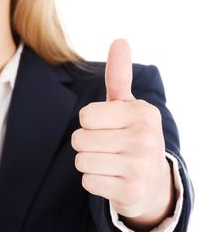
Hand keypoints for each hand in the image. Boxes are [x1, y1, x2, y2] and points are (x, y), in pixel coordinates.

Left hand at [71, 39, 173, 229]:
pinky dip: (94, 181)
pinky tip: (112, 179)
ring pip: (81, 161)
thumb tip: (120, 41)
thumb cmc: (132, 136)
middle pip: (79, 139)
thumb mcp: (128, 106)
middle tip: (108, 148)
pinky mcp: (130, 191)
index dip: (89, 123)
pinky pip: (88, 182)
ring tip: (109, 163)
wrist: (152, 181)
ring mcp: (139, 166)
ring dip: (89, 163)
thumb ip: (119, 76)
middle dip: (86, 145)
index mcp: (141, 113)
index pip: (85, 116)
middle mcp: (144, 138)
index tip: (108, 128)